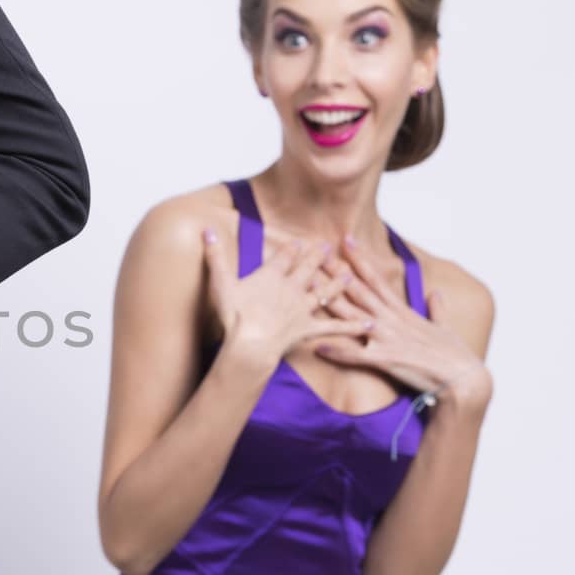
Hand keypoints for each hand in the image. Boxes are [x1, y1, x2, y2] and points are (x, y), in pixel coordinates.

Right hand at [203, 229, 373, 368]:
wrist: (250, 343)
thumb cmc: (233, 315)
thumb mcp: (220, 283)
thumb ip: (215, 256)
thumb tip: (206, 231)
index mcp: (272, 276)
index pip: (285, 257)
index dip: (292, 248)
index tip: (300, 240)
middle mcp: (291, 288)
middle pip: (308, 268)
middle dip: (318, 257)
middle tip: (328, 247)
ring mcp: (302, 308)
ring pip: (325, 292)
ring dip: (338, 283)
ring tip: (349, 275)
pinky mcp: (309, 328)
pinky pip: (334, 327)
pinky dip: (351, 326)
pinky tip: (368, 324)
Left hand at [314, 236, 490, 404]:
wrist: (464, 378)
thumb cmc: (454, 355)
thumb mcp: (445, 327)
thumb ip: (437, 309)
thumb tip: (436, 292)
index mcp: (402, 311)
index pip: (376, 279)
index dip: (359, 259)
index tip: (345, 240)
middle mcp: (391, 320)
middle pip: (357, 290)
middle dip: (335, 271)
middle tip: (314, 253)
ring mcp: (387, 338)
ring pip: (352, 316)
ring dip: (329, 301)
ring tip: (308, 288)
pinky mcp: (386, 359)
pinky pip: (356, 355)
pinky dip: (338, 352)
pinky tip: (318, 348)